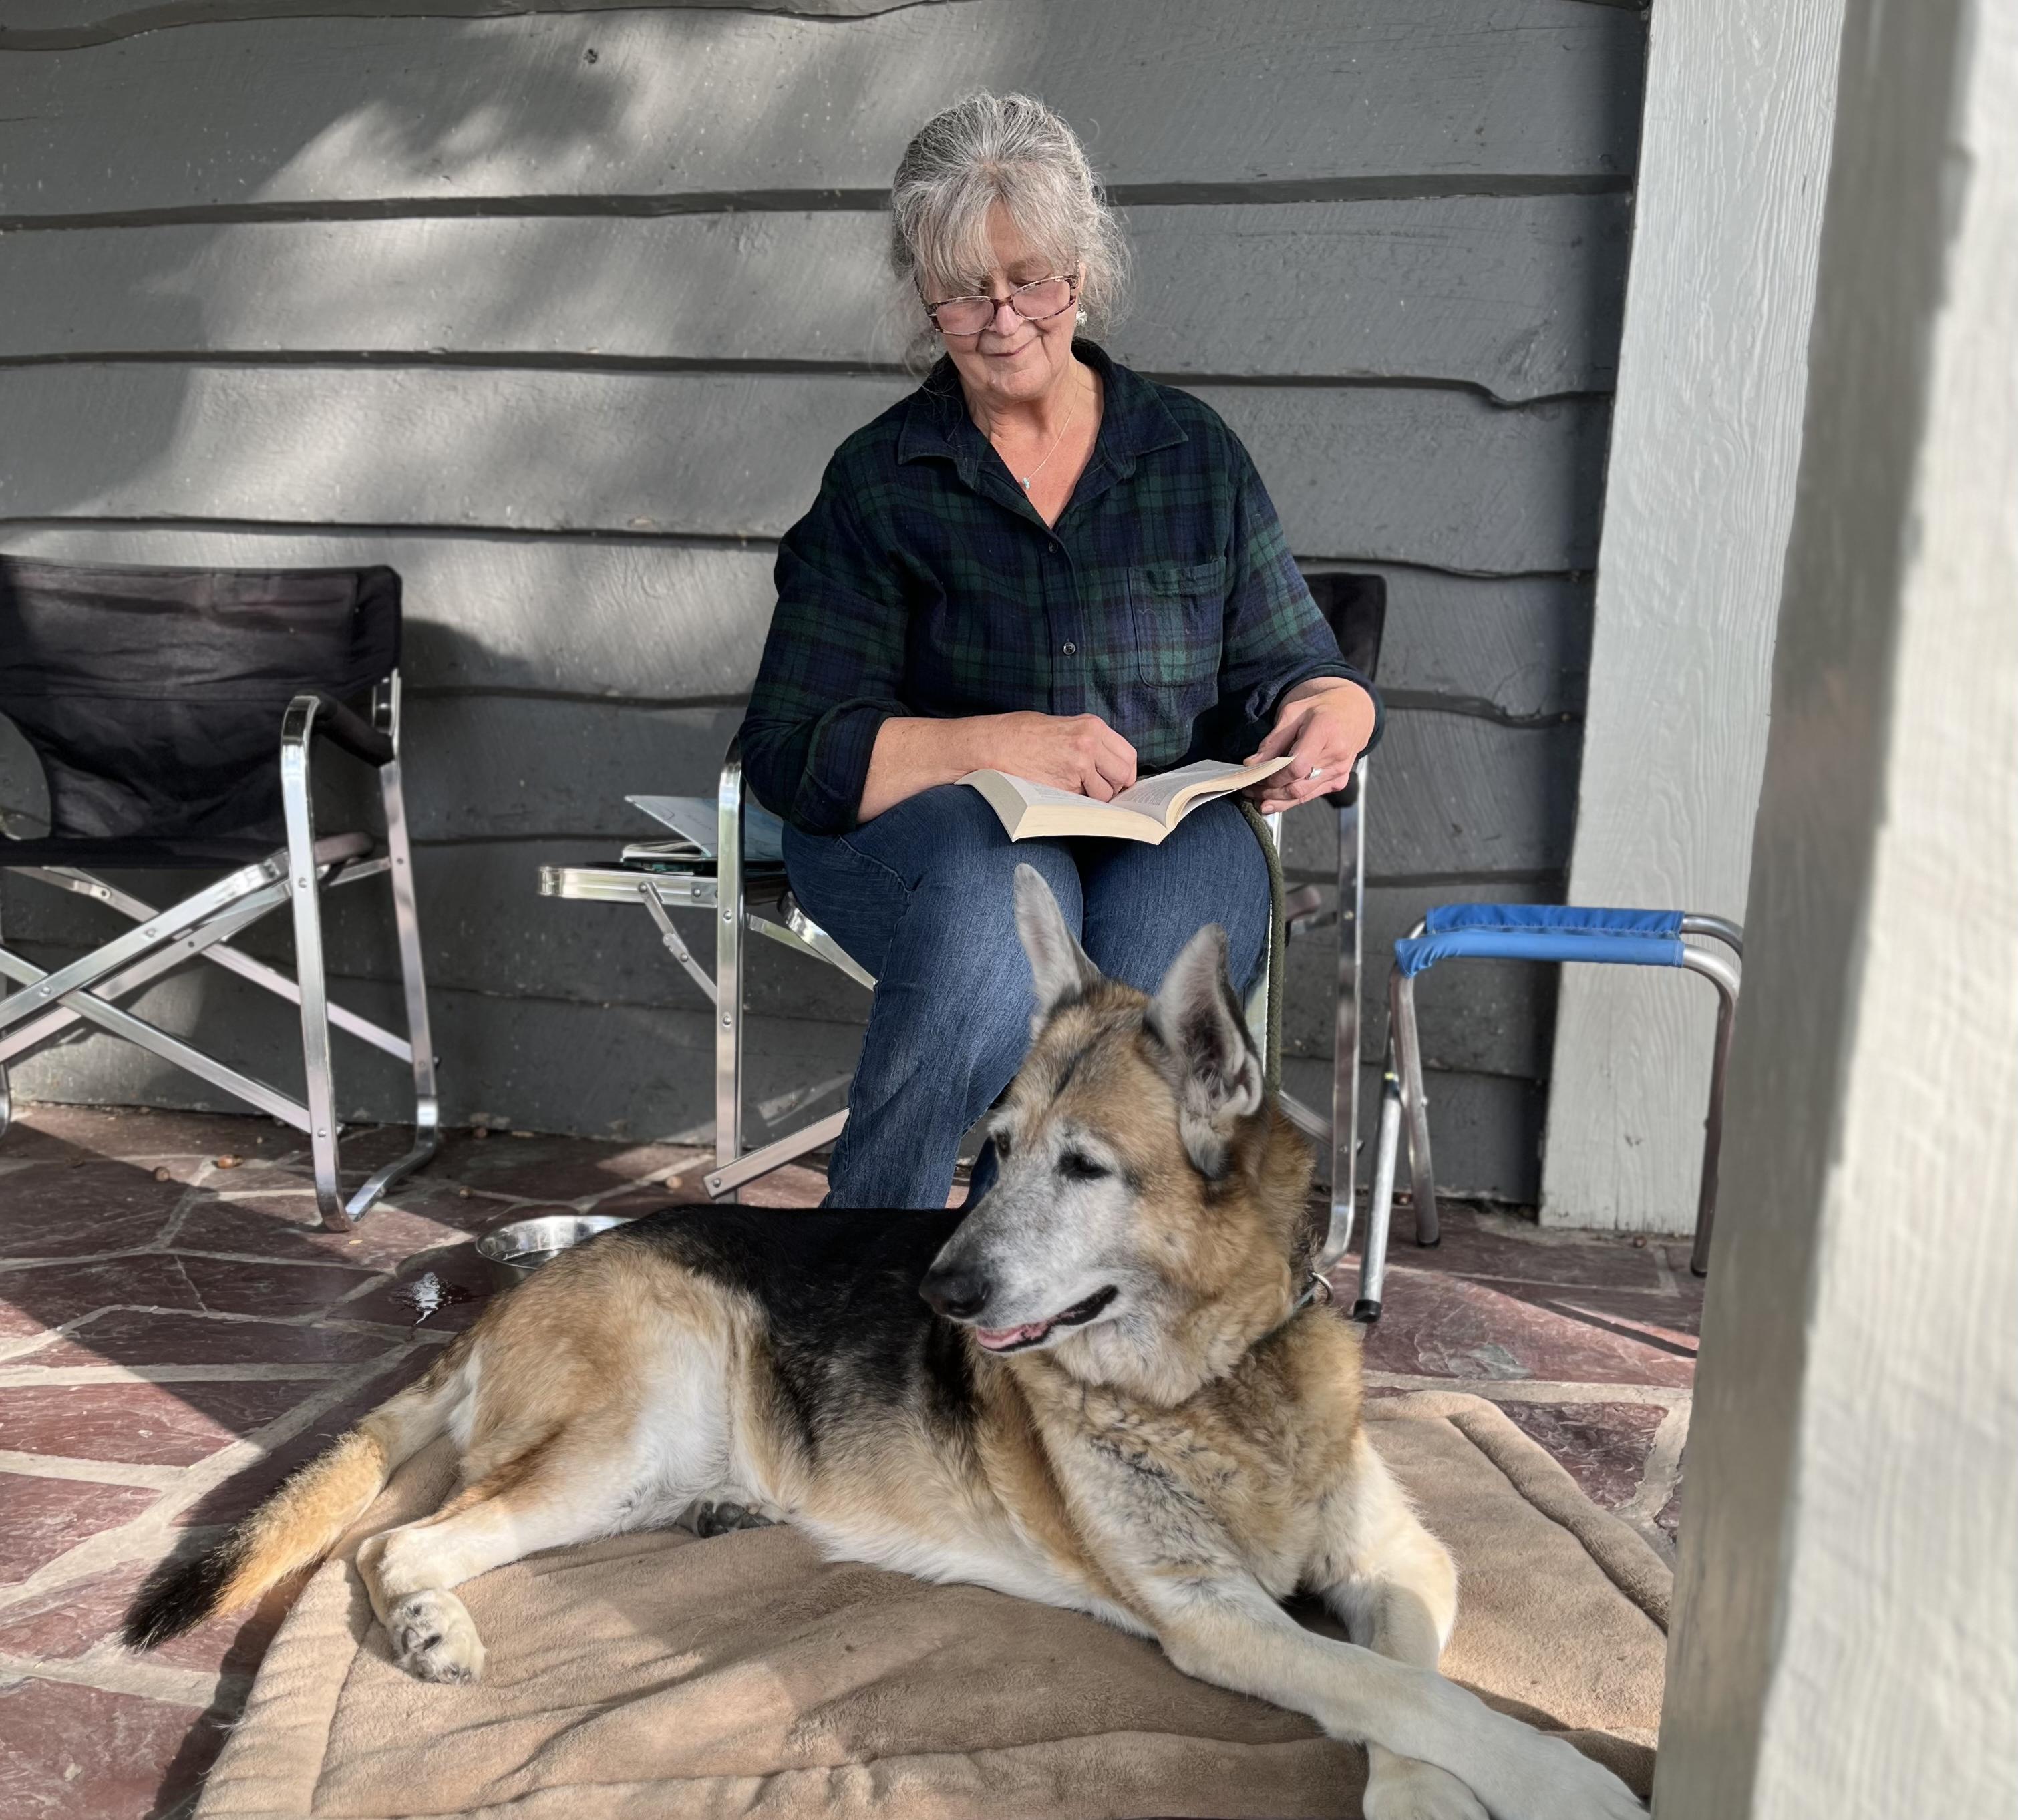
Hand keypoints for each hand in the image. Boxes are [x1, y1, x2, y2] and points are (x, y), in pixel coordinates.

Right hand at [985, 711, 1138, 800]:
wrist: (994, 744)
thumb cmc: (1022, 733)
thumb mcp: (1063, 725)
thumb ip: (1088, 739)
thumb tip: (1107, 761)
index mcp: (1092, 726)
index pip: (1127, 755)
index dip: (1126, 771)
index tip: (1120, 779)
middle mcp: (1089, 745)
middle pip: (1123, 775)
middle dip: (1115, 786)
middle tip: (1101, 788)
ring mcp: (1077, 767)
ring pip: (1105, 793)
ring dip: (1095, 797)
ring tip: (1076, 789)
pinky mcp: (1064, 787)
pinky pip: (1084, 802)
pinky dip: (1077, 802)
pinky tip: (1062, 793)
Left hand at [1244, 679, 1375, 813]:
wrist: (1353, 710)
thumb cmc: (1321, 707)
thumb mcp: (1293, 712)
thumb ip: (1273, 740)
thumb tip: (1252, 764)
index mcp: (1325, 732)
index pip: (1295, 767)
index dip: (1272, 777)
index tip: (1253, 777)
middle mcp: (1336, 755)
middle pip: (1297, 786)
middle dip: (1268, 792)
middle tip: (1248, 790)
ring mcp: (1339, 771)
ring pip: (1302, 795)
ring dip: (1277, 800)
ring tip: (1256, 797)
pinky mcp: (1338, 781)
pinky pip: (1311, 795)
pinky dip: (1290, 800)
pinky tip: (1274, 800)